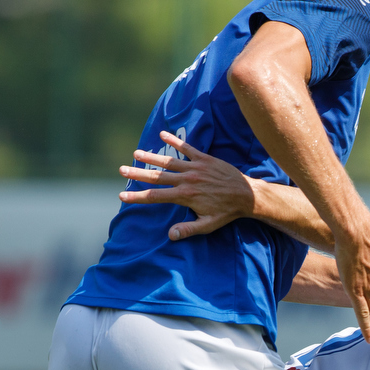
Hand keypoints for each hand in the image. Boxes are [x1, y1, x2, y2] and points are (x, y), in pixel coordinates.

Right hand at [118, 131, 253, 240]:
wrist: (248, 195)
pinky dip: (175, 141)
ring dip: (151, 157)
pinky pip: (187, 148)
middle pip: (157, 177)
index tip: (122, 196)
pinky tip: (163, 134)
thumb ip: (188, 229)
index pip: (156, 197)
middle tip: (121, 170)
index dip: (138, 197)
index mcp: (186, 196)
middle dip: (138, 174)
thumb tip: (170, 235)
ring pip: (169, 161)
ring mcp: (196, 168)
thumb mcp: (208, 225)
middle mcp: (187, 180)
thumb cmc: (227, 212)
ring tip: (136, 153)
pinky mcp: (205, 159)